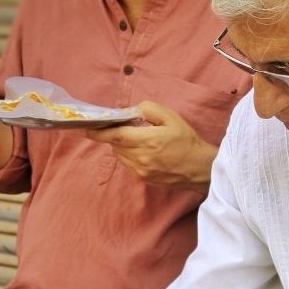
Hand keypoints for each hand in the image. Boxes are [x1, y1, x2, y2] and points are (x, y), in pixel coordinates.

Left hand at [85, 101, 215, 193]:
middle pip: (116, 145)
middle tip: (123, 127)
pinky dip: (130, 155)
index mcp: (147, 141)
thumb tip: (130, 111)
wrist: (199, 168)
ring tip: (137, 139)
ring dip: (122, 146)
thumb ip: (148, 109)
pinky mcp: (143, 179)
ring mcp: (141, 171)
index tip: (88, 128)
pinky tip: (144, 151)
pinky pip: (128, 164)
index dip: (100, 132)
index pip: (116, 136)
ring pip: (121, 155)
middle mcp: (141, 158)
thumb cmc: (186, 140)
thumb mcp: (170, 117)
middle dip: (115, 135)